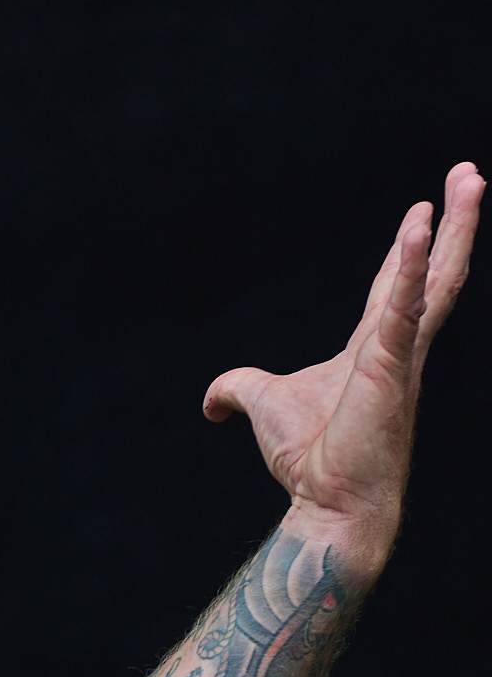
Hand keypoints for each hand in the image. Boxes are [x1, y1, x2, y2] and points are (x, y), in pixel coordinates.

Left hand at [202, 159, 479, 565]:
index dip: (409, 249)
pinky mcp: (391, 367)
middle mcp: (396, 345)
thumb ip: (236, 391)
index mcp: (373, 349)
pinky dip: (410, 269)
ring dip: (455, 229)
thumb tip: (210, 402)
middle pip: (431, 270)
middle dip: (453, 222)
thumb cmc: (309, 458)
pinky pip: (404, 308)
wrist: (328, 501)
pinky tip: (419, 229)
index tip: (425, 210)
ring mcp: (400, 354)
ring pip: (437, 279)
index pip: (395, 287)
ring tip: (471, 182)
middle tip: (469, 175)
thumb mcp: (262, 407)